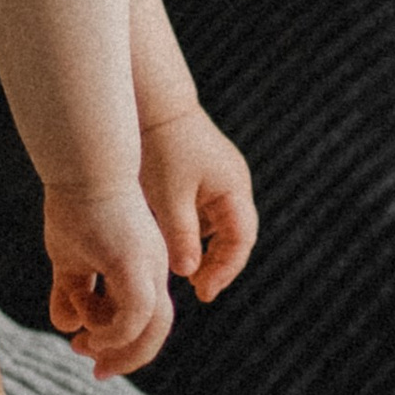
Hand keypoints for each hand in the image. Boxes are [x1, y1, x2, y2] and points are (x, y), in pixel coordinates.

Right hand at [43, 179, 175, 377]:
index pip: (146, 317)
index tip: (86, 350)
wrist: (81, 166)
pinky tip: (87, 332)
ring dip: (119, 347)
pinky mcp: (134, 262)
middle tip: (96, 371)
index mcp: (145, 266)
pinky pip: (135, 314)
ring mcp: (149, 265)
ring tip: (84, 346)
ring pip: (152, 326)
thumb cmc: (73, 205)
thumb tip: (63, 326)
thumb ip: (70, 292)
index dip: (121, 342)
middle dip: (127, 356)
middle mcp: (155, 268)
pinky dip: (115, 333)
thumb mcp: (68, 258)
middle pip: (158, 329)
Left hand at [136, 98, 256, 304]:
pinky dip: (197, 233)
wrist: (153, 103)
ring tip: (186, 273)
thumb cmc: (161, 147)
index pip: (241, 240)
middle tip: (198, 289)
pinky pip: (208, 213)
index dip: (225, 270)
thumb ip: (181, 236)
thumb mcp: (169, 196)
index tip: (203, 292)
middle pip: (237, 236)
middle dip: (219, 264)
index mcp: (233, 188)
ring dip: (208, 250)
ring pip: (221, 226)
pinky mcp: (206, 176)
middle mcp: (235, 184)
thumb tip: (188, 273)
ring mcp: (223, 178)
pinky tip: (176, 245)